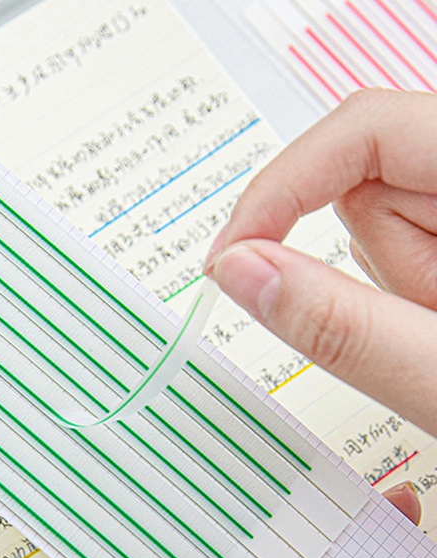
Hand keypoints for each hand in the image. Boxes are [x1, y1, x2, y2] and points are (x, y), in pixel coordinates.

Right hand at [203, 89, 436, 437]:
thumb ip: (346, 328)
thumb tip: (242, 273)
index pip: (368, 129)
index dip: (283, 187)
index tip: (232, 257)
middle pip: (373, 187)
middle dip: (375, 270)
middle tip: (423, 334)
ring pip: (384, 228)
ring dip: (396, 293)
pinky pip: (404, 257)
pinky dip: (409, 301)